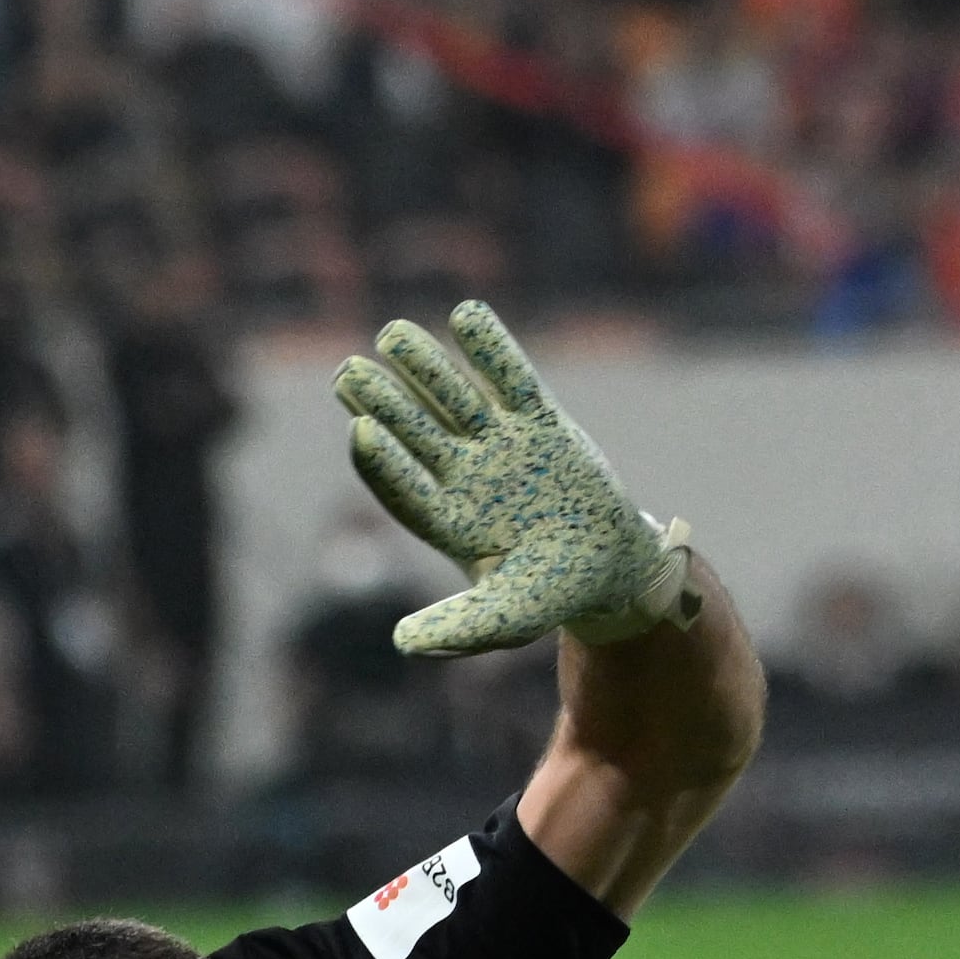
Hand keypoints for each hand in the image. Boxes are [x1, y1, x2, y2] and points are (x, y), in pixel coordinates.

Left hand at [335, 301, 698, 658]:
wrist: (611, 567)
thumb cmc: (552, 595)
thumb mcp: (508, 618)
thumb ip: (460, 626)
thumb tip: (402, 643)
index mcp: (450, 523)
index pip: (405, 487)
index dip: (382, 461)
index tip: (360, 429)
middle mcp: (466, 478)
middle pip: (417, 434)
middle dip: (386, 403)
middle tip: (349, 373)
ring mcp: (501, 446)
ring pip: (455, 399)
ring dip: (424, 367)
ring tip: (391, 334)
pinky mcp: (541, 422)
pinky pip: (512, 380)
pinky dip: (491, 350)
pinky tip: (464, 315)